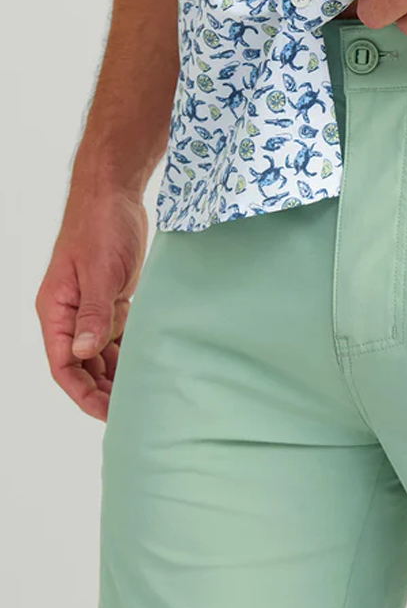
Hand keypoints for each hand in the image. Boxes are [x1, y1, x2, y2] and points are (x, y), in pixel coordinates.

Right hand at [36, 189, 147, 420]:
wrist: (114, 194)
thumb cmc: (100, 226)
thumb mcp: (99, 272)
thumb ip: (94, 314)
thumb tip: (86, 354)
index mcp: (56, 310)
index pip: (63, 365)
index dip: (82, 393)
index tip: (106, 413)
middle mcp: (70, 314)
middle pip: (82, 366)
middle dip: (102, 391)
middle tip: (132, 412)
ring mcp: (92, 308)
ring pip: (101, 354)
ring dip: (117, 375)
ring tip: (143, 396)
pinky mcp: (113, 300)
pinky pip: (117, 337)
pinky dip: (129, 354)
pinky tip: (148, 369)